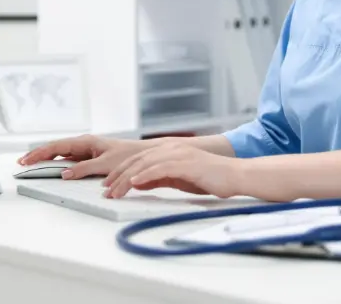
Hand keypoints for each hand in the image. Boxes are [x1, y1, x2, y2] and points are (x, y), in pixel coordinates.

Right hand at [17, 135, 152, 179]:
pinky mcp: (91, 159)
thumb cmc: (129, 156)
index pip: (57, 146)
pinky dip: (58, 163)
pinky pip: (70, 160)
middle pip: (56, 148)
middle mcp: (84, 145)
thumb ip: (84, 169)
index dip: (40, 153)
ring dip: (47, 158)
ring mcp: (87, 151)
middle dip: (38, 154)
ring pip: (61, 154)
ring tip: (32, 165)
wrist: (145, 156)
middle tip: (22, 163)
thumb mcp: (105, 164)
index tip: (26, 160)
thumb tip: (64, 174)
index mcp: (86, 142)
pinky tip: (52, 169)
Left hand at [102, 142, 244, 198]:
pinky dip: (145, 175)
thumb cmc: (210, 178)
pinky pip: (160, 168)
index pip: (138, 159)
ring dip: (127, 178)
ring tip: (115, 191)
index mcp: (169, 150)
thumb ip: (158, 179)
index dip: (120, 171)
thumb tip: (137, 183)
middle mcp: (171, 148)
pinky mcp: (186, 163)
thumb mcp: (178, 179)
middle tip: (106, 190)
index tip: (108, 185)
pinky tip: (134, 182)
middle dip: (118, 176)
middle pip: (137, 160)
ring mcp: (179, 154)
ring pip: (145, 164)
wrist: (235, 176)